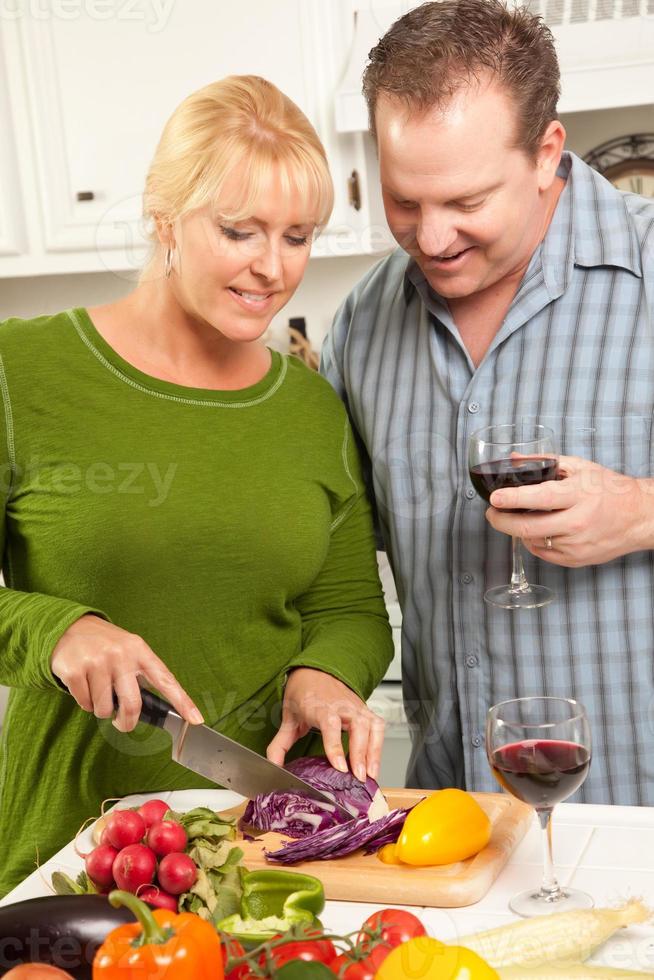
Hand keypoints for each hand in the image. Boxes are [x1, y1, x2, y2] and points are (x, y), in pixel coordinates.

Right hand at [51, 614, 203, 731]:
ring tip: (98, 691)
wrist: (68, 627)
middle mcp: (120, 655)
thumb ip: (141, 673)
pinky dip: (85, 703)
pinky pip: (85, 705)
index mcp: (139, 650)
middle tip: (123, 723)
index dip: (183, 701)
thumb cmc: (105, 644)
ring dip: (102, 710)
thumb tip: (153, 707)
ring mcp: (97, 663)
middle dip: (127, 722)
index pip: (166, 679)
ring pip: (105, 710)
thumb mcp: (129, 648)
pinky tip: (84, 686)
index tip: (196, 719)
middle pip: (133, 705)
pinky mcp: (74, 671)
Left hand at [266, 667, 384, 781]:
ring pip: (372, 726)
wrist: (314, 672)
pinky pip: (378, 727)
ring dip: (374, 751)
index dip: (336, 746)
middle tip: (359, 777)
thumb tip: (274, 768)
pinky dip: (379, 746)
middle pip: (357, 726)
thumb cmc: (303, 695)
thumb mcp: (287, 719)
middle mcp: (341, 705)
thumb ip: (279, 745)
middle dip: (360, 752)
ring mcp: (356, 706)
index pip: (330, 724)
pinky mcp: (365, 710)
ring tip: (370, 775)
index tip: (341, 767)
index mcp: (319, 706)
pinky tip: (374, 764)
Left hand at [486, 455, 652, 567]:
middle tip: (491, 513)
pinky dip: (533, 541)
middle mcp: (578, 522)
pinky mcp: (576, 559)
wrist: (638, 516)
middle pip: (529, 527)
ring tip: (516, 517)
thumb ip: (545, 462)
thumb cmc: (608, 489)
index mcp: (579, 494)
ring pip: (533, 540)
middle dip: (501, 521)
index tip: (494, 497)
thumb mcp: (579, 467)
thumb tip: (514, 459)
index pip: (540, 498)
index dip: (513, 498)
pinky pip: (543, 553)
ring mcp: (577, 544)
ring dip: (517, 530)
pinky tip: (535, 530)